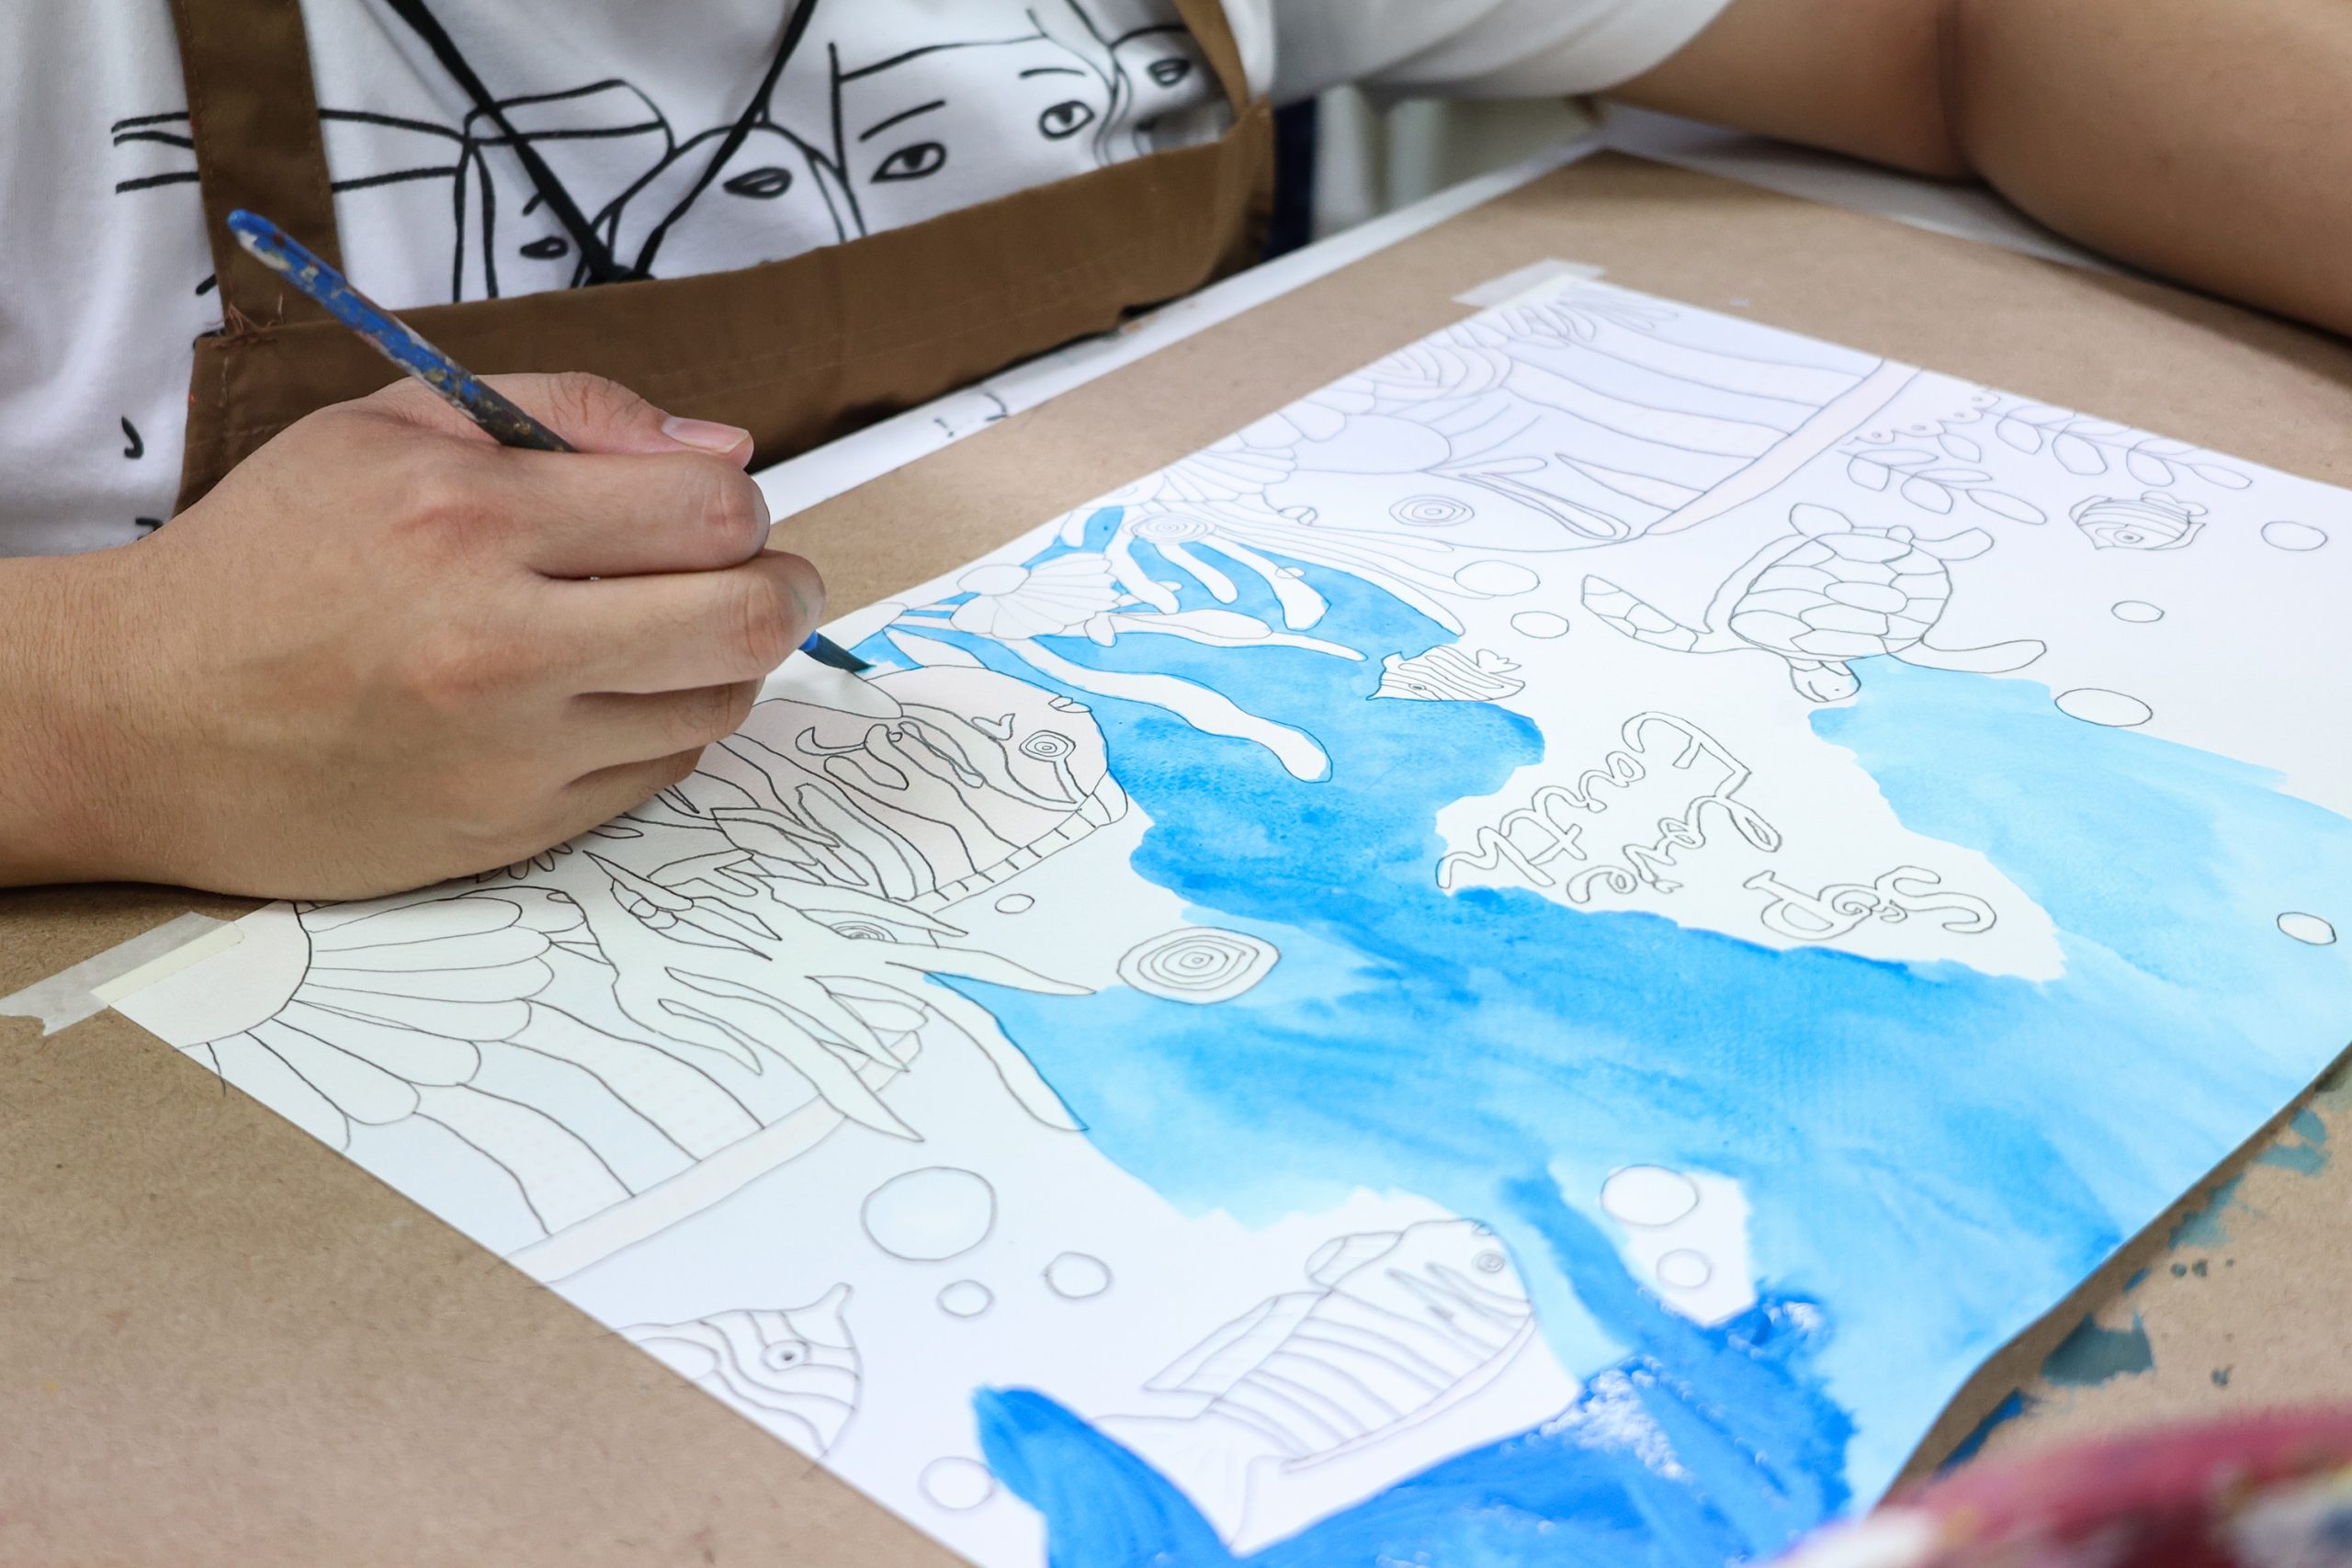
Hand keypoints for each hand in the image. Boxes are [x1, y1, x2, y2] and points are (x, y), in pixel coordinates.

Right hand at [0, 373, 822, 897]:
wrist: (145, 718)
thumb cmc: (270, 557)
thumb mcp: (391, 425)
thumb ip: (570, 412)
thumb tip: (726, 450)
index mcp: (470, 517)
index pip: (712, 507)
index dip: (742, 501)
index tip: (723, 508)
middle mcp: (501, 641)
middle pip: (746, 614)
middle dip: (785, 583)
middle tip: (771, 575)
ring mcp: (513, 751)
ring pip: (718, 701)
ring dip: (726, 659)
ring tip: (673, 630)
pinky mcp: (515, 829)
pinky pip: (659, 772)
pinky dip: (664, 725)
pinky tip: (611, 693)